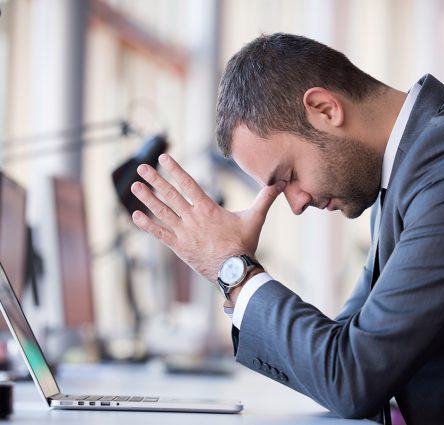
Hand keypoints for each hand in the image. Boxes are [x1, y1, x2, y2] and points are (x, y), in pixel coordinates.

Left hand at [130, 154, 284, 282]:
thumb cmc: (244, 245)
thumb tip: (281, 182)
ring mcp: (183, 232)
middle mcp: (192, 218)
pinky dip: (147, 225)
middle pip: (170, 194)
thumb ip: (265, 198)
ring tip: (135, 185)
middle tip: (142, 167)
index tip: (163, 158)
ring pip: (161, 211)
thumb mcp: (255, 218)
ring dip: (147, 198)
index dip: (175, 169)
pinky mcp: (178, 247)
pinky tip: (135, 216)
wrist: (234, 271)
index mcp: (207, 208)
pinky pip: (159, 234)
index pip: (188, 183)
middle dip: (155, 179)